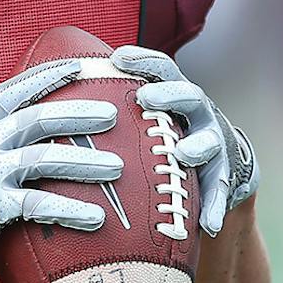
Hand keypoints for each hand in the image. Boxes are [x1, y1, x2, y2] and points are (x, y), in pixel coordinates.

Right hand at [0, 58, 122, 282]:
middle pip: (40, 119)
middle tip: (113, 116)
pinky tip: (95, 217)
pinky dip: (70, 210)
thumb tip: (36, 113)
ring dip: (85, 163)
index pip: (20, 88)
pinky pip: (39, 203)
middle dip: (80, 114)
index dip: (52, 76)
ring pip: (45, 159)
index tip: (83, 68)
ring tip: (116, 168)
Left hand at [109, 46, 258, 235]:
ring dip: (197, 146)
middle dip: (169, 94)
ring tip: (184, 154)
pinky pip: (221, 192)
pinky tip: (209, 224)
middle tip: (146, 97)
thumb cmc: (166, 139)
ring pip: (209, 141)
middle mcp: (199, 114)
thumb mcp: (148, 120)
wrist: (219, 167)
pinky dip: (216, 208)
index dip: (143, 60)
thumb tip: (57, 106)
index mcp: (176, 96)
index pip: (162, 70)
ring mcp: (215, 143)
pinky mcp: (225, 175)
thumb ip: (116, 112)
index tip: (118, 57)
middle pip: (189, 95)